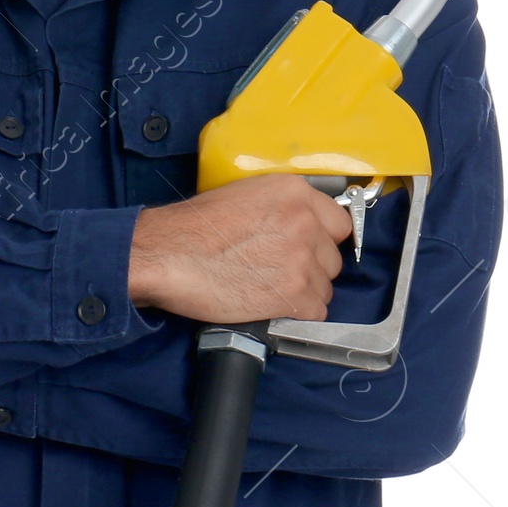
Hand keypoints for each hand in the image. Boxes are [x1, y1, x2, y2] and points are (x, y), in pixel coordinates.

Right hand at [128, 175, 354, 324]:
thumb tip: (300, 225)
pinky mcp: (294, 293)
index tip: (310, 248)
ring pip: (325, 287)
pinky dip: (295, 313)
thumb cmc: (193, 228)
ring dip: (303, 292)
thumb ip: (280, 207)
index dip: (322, 239)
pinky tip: (270, 305)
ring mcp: (302, 258)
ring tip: (270, 289)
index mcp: (294, 192)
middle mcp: (305, 222)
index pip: (339, 222)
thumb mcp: (243, 195)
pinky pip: (315, 311)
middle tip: (280, 271)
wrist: (168, 255)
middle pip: (333, 258)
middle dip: (312, 268)